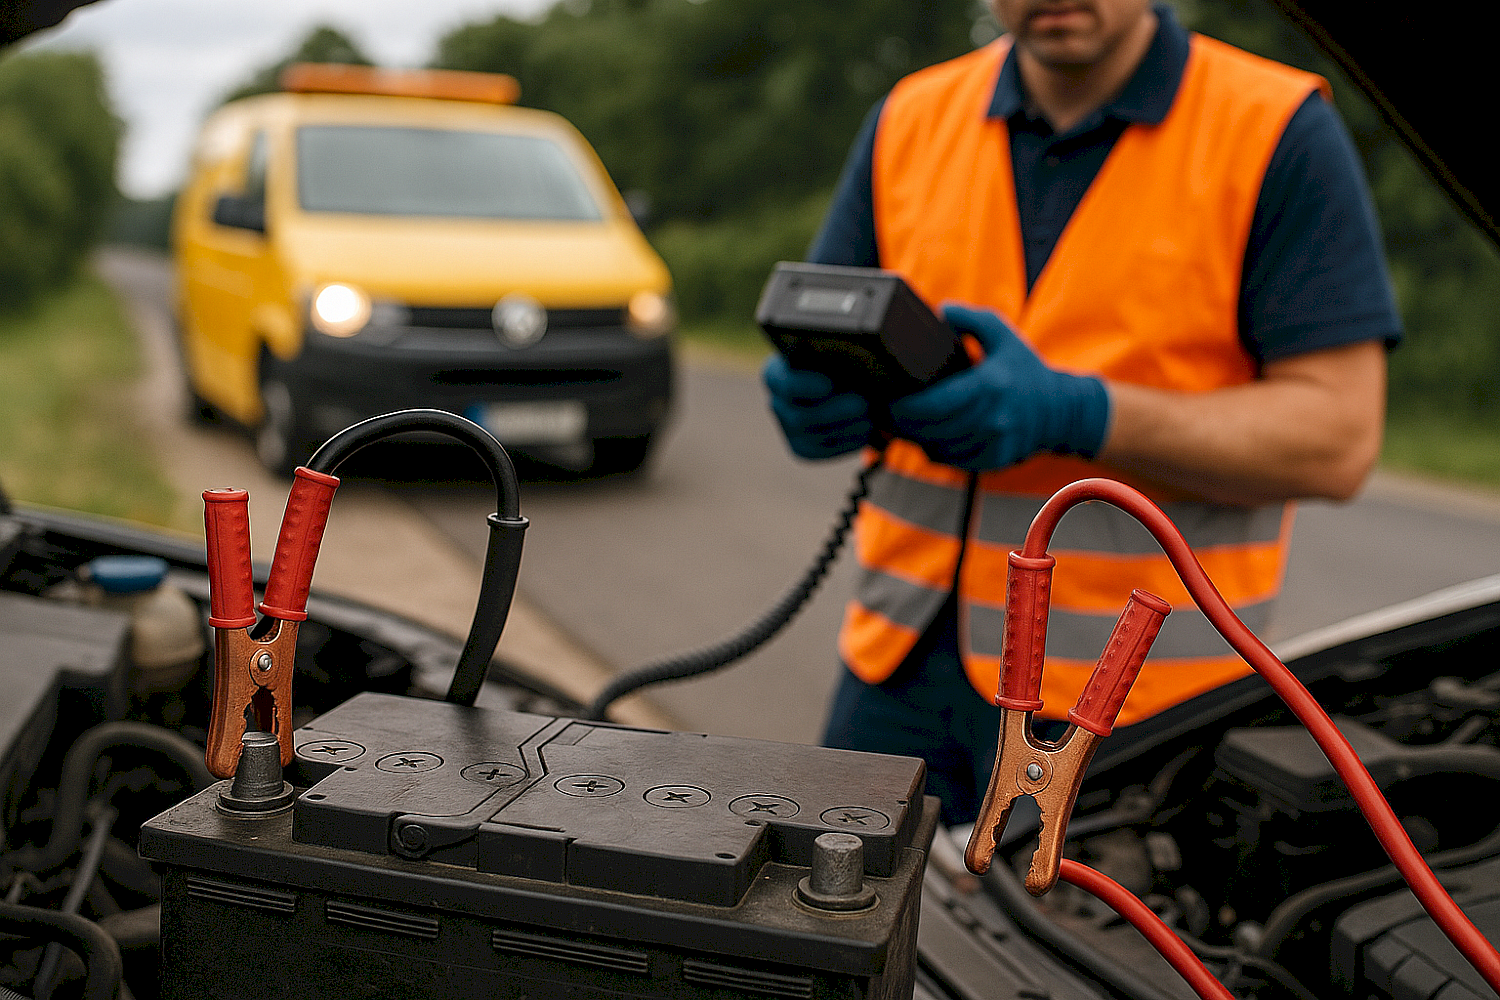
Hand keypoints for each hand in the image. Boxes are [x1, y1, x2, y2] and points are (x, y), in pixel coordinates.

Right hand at [762, 354, 871, 458]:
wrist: (848, 383)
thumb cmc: (841, 360)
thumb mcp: (839, 353)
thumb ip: (840, 361)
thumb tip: (853, 372)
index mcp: (776, 373)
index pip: (785, 384)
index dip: (805, 386)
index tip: (828, 385)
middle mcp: (777, 403)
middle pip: (800, 417)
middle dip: (835, 413)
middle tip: (863, 405)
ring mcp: (788, 429)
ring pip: (816, 437)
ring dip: (848, 428)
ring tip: (870, 417)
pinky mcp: (802, 449)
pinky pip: (824, 450)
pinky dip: (848, 442)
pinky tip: (866, 430)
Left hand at [888, 304, 1110, 470]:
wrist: (1060, 410)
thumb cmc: (1024, 369)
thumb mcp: (1002, 333)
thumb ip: (970, 318)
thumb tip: (939, 310)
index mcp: (990, 385)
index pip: (935, 404)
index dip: (904, 407)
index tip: (888, 400)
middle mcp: (993, 418)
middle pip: (930, 430)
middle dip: (901, 424)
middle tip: (885, 413)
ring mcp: (993, 442)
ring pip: (938, 449)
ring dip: (915, 439)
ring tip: (901, 424)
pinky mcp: (992, 460)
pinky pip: (951, 461)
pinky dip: (935, 451)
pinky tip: (927, 436)